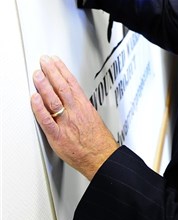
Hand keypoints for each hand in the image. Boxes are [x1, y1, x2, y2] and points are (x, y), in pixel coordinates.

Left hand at [31, 56, 118, 179]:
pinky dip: (39, 108)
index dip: (62, 70)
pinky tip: (34, 99)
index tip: (55, 61)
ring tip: (37, 75)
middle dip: (51, 72)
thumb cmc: (98, 141)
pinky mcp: (58, 136)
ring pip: (53, 100)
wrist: (101, 157)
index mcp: (84, 107)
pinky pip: (46, 120)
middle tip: (43, 62)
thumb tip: (72, 99)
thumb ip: (80, 107)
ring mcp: (66, 123)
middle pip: (62, 87)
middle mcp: (75, 112)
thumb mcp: (93, 117)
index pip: (72, 83)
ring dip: (44, 85)